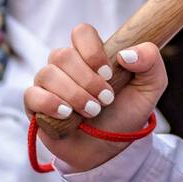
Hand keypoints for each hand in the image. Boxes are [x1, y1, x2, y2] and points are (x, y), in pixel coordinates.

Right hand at [24, 24, 166, 171]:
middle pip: (63, 55)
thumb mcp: (150, 87)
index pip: (81, 32)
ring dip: (73, 94)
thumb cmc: (126, 113)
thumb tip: (127, 53)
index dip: (92, 50)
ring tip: (92, 112)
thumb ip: (150, 61)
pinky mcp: (35, 105)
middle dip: (87, 80)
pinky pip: (31, 95)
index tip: (109, 73)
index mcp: (90, 54)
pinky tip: (67, 114)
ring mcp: (48, 83)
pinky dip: (50, 103)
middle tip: (106, 100)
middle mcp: (66, 65)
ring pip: (47, 74)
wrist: (110, 149)